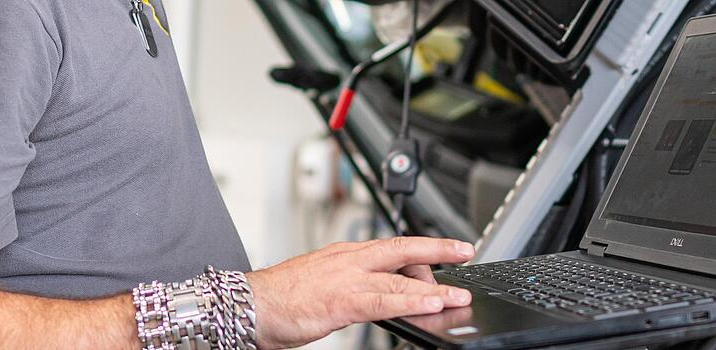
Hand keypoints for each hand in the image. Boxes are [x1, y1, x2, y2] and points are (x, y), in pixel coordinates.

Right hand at [247, 236, 475, 348]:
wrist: (250, 304)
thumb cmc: (280, 298)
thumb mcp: (323, 284)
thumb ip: (352, 286)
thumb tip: (378, 297)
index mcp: (344, 254)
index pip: (390, 246)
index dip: (420, 247)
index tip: (443, 250)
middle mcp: (349, 259)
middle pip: (402, 248)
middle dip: (437, 249)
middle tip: (465, 251)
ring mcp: (347, 278)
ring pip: (400, 276)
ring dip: (434, 285)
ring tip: (458, 295)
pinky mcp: (343, 300)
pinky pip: (385, 300)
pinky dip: (412, 301)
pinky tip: (431, 304)